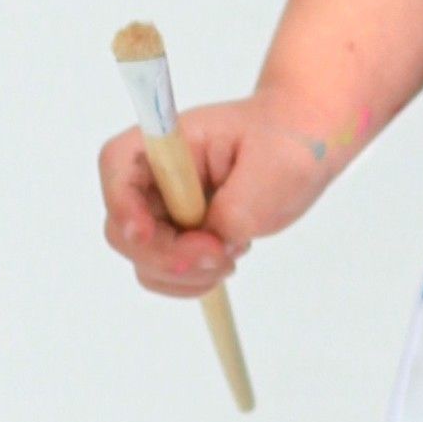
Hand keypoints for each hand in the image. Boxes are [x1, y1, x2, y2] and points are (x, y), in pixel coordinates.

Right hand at [98, 91, 337, 298]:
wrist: (306, 146)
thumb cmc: (291, 141)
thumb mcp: (276, 168)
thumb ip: (237, 207)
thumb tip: (213, 242)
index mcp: (169, 142)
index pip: (117, 167)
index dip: (122, 205)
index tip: (148, 234)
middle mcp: (156, 176)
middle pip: (124, 229)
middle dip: (168, 254)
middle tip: (221, 253)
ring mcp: (164, 209)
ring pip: (144, 259)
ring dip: (187, 272)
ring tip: (235, 247)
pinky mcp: (179, 235)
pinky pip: (165, 273)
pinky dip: (195, 279)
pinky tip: (228, 255)